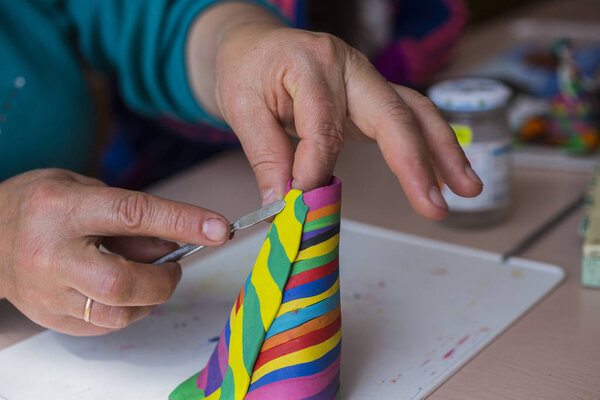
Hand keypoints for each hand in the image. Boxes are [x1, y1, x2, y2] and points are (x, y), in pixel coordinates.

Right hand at [0, 169, 229, 335]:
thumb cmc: (44, 204)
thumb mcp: (86, 189)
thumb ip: (131, 217)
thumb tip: (177, 242)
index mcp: (63, 209)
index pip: (133, 215)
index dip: (183, 222)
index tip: (219, 229)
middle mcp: (51, 254)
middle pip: (123, 282)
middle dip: (164, 279)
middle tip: (175, 266)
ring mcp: (46, 292)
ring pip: (116, 314)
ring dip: (150, 298)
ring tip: (150, 277)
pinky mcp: (49, 317)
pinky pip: (104, 326)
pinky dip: (129, 310)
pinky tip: (124, 291)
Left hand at [187, 3, 481, 219]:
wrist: (256, 47)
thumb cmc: (248, 70)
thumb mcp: (242, 108)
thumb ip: (266, 156)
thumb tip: (284, 204)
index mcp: (310, 63)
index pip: (323, 124)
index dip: (314, 166)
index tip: (299, 199)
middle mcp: (349, 67)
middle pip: (392, 113)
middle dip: (415, 163)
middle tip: (433, 206)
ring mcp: (367, 80)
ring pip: (415, 113)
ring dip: (445, 153)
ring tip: (467, 190)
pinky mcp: (373, 98)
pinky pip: (411, 118)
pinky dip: (433, 146)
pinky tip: (451, 173)